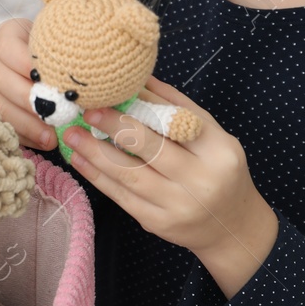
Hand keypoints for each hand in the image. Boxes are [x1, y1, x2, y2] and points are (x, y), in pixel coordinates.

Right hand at [0, 17, 54, 149]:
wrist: (27, 68)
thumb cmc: (49, 57)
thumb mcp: (55, 48)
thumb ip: (63, 58)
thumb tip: (79, 81)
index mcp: (5, 33)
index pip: (9, 47)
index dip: (27, 65)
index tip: (50, 82)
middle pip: (2, 79)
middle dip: (31, 103)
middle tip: (56, 118)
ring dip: (26, 124)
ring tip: (51, 138)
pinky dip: (19, 135)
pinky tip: (40, 141)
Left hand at [62, 77, 278, 297]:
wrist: (232, 226)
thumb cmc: (219, 171)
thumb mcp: (212, 136)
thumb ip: (178, 108)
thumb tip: (139, 79)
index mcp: (218, 150)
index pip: (176, 123)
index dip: (142, 108)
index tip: (112, 94)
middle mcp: (201, 180)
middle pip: (151, 149)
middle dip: (114, 128)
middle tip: (86, 111)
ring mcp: (178, 206)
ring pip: (130, 175)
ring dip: (96, 153)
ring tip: (72, 135)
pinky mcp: (159, 223)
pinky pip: (123, 197)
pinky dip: (98, 177)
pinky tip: (81, 161)